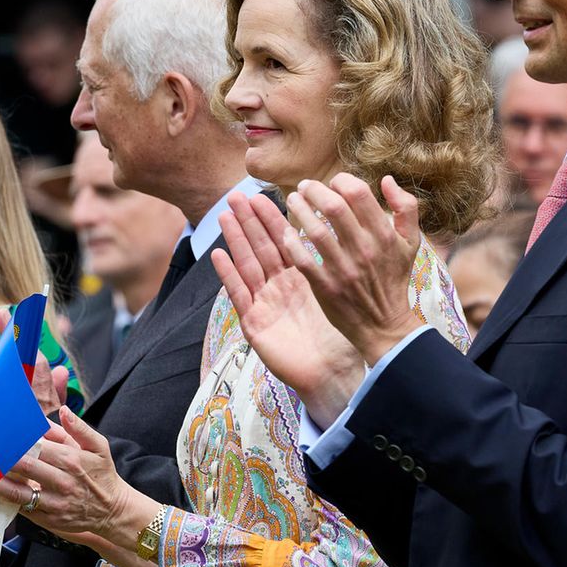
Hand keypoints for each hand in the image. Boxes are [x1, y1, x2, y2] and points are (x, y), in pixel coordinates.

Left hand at [9, 408, 158, 551]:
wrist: (113, 510)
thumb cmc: (102, 474)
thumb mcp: (99, 447)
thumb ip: (79, 428)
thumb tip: (64, 410)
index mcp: (71, 460)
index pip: (38, 447)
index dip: (16, 441)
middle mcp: (61, 481)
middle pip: (25, 467)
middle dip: (3, 459)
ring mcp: (54, 503)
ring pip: (19, 493)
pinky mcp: (49, 520)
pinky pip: (23, 510)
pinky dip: (7, 501)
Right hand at [211, 192, 364, 426]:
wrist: (332, 373)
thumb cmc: (339, 335)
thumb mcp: (339, 293)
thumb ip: (336, 263)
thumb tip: (346, 230)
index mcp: (299, 277)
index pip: (283, 241)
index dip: (272, 218)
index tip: (262, 194)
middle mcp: (278, 287)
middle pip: (261, 248)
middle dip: (249, 221)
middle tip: (237, 195)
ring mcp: (264, 304)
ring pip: (247, 265)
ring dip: (235, 240)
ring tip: (224, 216)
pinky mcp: (255, 324)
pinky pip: (241, 296)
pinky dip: (229, 276)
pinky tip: (219, 255)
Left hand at [285, 174, 424, 366]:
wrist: (384, 324)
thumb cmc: (394, 278)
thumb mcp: (410, 242)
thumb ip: (406, 208)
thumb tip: (387, 180)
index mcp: (384, 235)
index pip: (358, 194)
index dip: (341, 181)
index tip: (332, 183)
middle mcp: (364, 249)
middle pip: (333, 207)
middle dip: (314, 190)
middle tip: (305, 186)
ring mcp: (344, 268)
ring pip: (315, 230)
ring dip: (299, 209)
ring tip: (293, 200)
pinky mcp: (326, 286)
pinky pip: (302, 258)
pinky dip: (292, 241)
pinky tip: (288, 232)